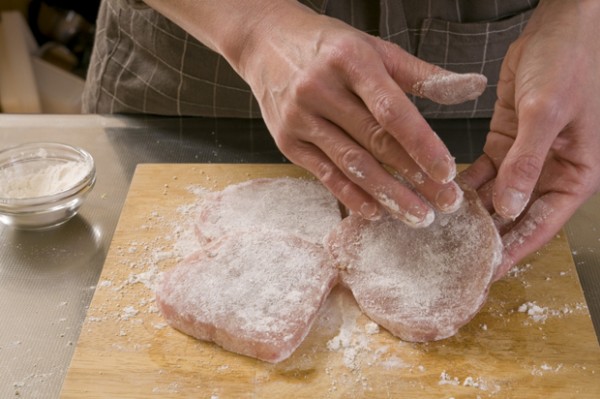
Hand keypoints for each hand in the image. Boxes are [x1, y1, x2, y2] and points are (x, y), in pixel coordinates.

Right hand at [234, 2, 485, 225]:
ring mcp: (300, 118)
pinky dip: (351, 196)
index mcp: (351, 61)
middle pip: (375, 143)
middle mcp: (321, 89)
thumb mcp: (373, 48)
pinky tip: (376, 211)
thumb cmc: (328, 47)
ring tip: (418, 216)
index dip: (422, 144)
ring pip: (351, 164)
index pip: (392, 110)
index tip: (448, 172)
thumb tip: (471, 88)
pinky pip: (324, 174)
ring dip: (388, 195)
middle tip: (446, 203)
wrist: (265, 43)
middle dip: (414, 178)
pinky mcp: (287, 141)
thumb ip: (421, 74)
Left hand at [461, 0, 599, 279]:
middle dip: (488, 237)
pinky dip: (466, 184)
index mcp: (576, 175)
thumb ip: (527, 162)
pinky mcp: (506, 141)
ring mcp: (527, 157)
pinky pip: (484, 171)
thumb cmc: (571, 63)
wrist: (562, 24)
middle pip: (517, 216)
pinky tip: (443, 196)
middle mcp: (551, 172)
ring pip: (497, 196)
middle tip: (453, 258)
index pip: (542, 225)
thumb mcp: (547, 114)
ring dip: (472, 212)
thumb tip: (507, 208)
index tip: (486, 274)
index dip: (514, 251)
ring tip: (440, 233)